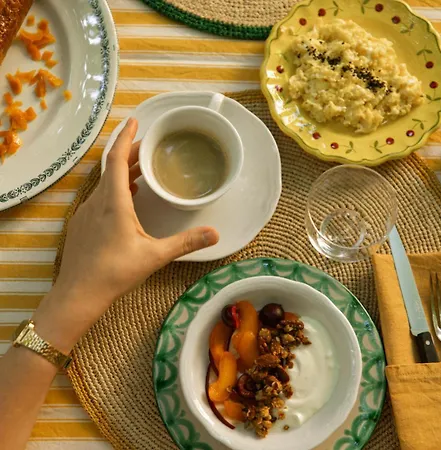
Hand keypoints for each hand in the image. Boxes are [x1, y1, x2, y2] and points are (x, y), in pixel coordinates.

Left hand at [33, 118, 218, 351]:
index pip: (117, 159)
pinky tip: (125, 200)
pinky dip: (114, 189)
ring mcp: (85, 212)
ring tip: (142, 171)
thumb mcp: (154, 255)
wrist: (78, 294)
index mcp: (113, 202)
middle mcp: (96, 201)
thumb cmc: (115, 272)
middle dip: (130, 154)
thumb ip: (185, 242)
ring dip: (122, 173)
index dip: (125, 138)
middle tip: (149, 148)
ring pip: (104, 183)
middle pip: (112, 168)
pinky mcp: (81, 224)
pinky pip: (99, 197)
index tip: (134, 122)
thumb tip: (215, 234)